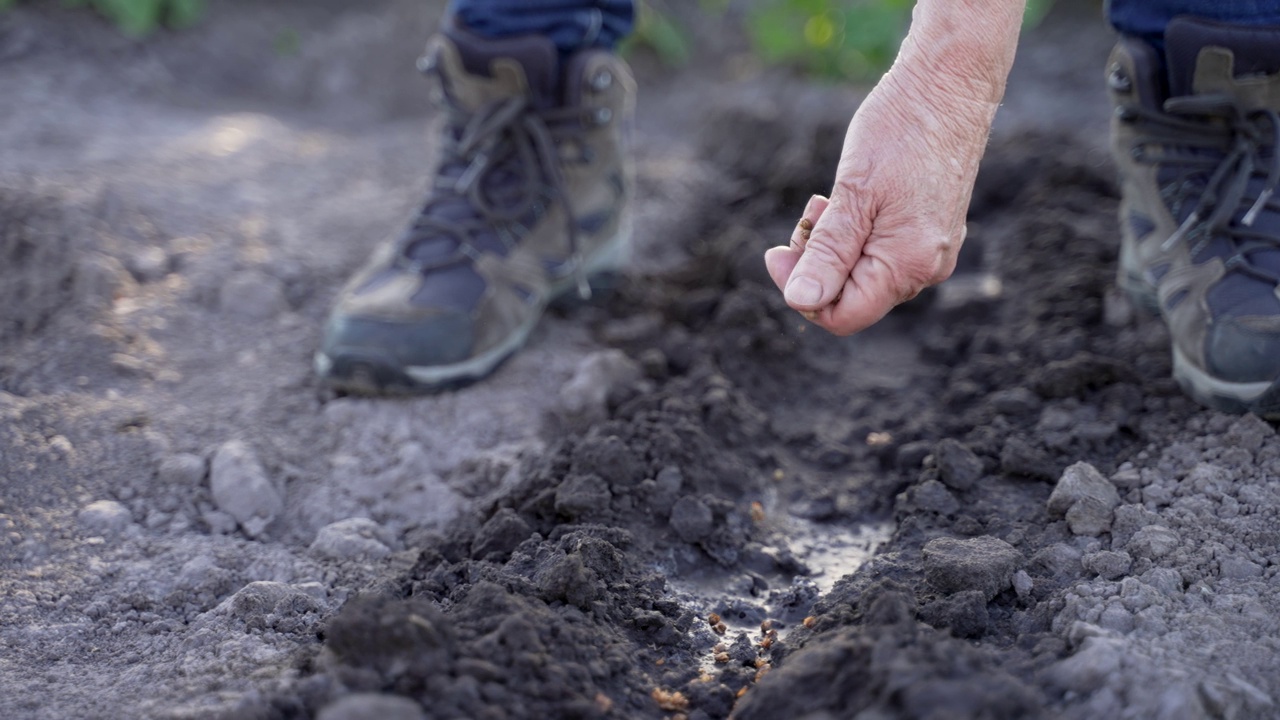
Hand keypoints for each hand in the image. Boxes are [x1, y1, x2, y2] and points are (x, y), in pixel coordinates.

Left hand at [764, 0, 1020, 334]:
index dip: (800, 294)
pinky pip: (881, 254)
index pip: (841, 316)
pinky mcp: (930, 233)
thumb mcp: (852, 194)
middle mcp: (926, 269)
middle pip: (851, 298)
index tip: (777, 251)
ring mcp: (932, 252)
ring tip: (825, 202)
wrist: (949, 85)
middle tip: (806, 216)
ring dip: (833, 247)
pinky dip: (856, 235)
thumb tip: (801, 303)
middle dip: (815, 266)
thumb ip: (828, 254)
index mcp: (907, 265)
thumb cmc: (901, 131)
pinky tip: (849, 201)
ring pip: (864, 275)